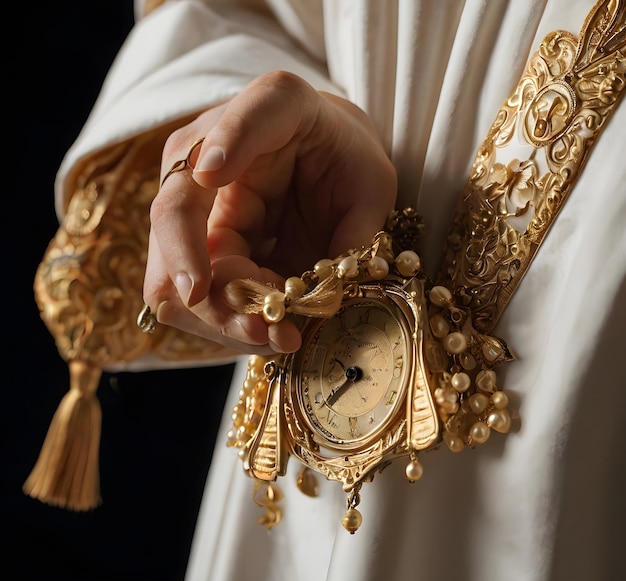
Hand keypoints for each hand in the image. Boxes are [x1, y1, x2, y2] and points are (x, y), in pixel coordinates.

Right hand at [143, 71, 396, 353]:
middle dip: (208, 283)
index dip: (225, 142)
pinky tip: (265, 330)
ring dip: (218, 316)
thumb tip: (321, 295)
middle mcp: (214, 149)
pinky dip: (223, 322)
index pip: (247, 116)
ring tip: (276, 337)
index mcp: (276, 109)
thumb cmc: (346, 164)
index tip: (212, 174)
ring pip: (170, 270)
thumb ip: (356, 233)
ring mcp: (195, 198)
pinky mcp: (194, 240)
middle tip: (259, 326)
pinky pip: (189, 295)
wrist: (319, 158)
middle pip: (175, 213)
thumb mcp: (371, 187)